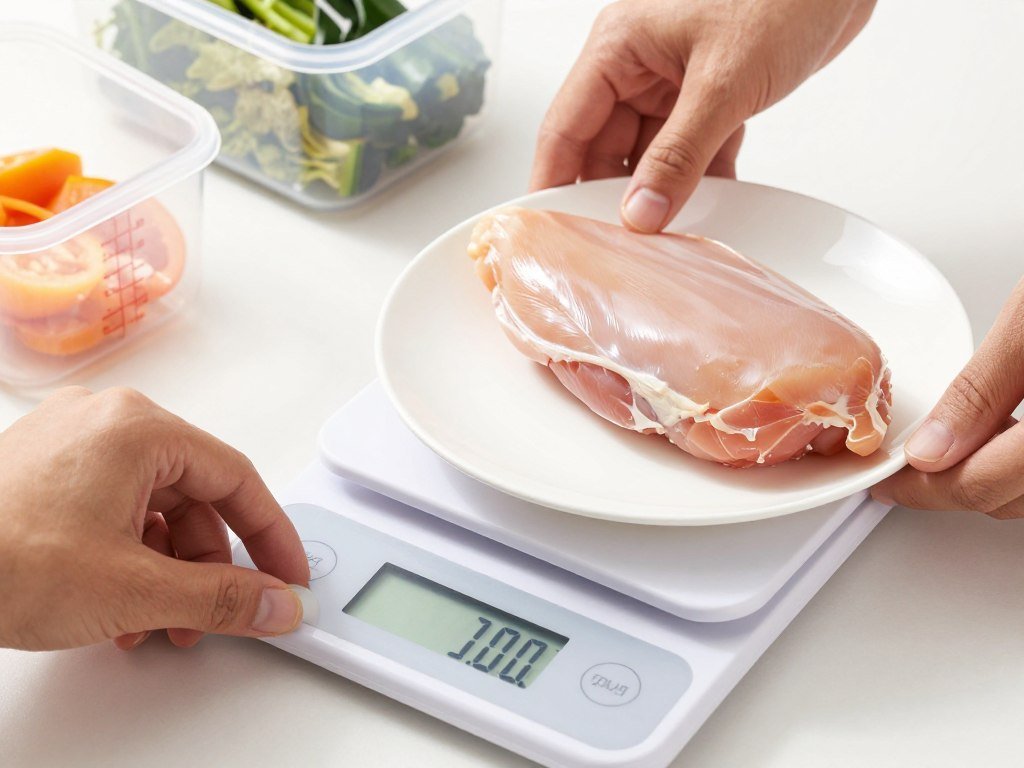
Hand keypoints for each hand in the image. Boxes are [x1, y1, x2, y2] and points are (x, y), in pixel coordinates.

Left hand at [0, 387, 309, 650]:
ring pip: (152, 508)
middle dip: (206, 568)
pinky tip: (114, 606)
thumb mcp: (133, 588)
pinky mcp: (45, 470)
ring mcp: (72, 444)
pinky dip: (127, 558)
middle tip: (215, 614)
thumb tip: (275, 602)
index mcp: (139, 427)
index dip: (272, 536)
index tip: (287, 574)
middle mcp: (108, 422)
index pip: (238, 478)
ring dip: (165, 571)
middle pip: (194, 497)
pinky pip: (113, 509)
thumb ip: (221, 598)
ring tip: (153, 623)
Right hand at [530, 0, 875, 231]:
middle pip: (603, 148)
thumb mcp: (722, 83)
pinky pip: (692, 151)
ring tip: (661, 238)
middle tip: (614, 248)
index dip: (552, 182)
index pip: (565, 128)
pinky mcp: (712, 96)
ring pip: (648, 155)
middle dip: (611, 197)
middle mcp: (638, 66)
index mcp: (618, 47)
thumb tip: (642, 212)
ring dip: (658, 193)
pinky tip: (707, 212)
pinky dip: (700, 180)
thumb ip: (679, 155)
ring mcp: (674, 83)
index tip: (549, 231)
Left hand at [873, 279, 1023, 517]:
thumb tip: (932, 449)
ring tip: (962, 440)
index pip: (984, 485)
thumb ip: (981, 389)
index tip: (891, 482)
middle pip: (1010, 500)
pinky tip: (1013, 432)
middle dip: (954, 483)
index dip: (924, 490)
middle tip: (913, 464)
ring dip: (995, 478)